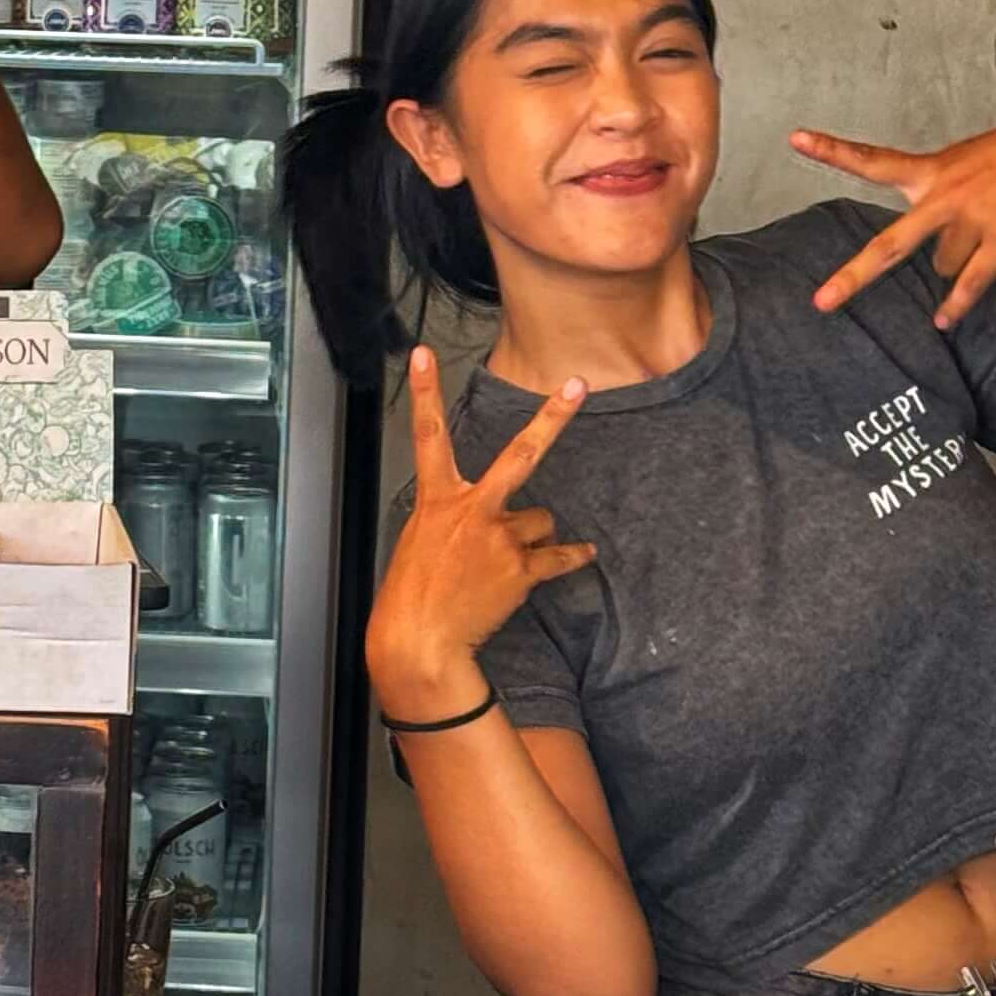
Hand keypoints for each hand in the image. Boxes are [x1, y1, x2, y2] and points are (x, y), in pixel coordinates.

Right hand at [368, 347, 595, 713]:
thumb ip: (453, 519)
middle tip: (577, 385)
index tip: (425, 354)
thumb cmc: (412, 595)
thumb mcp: (419, 542)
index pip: (427, 435)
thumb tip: (489, 518)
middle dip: (552, 417)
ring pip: (539, 519)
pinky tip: (583, 554)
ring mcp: (500, 538)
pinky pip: (558, 556)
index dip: (424, 391)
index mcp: (437, 501)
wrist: (420, 641)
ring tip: (507, 561)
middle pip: (521, 454)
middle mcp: (472, 511)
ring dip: (531, 535)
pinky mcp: (521, 569)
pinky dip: (570, 556)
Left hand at [793, 101, 995, 329]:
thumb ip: (941, 198)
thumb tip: (936, 256)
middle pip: (890, 245)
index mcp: (932, 170)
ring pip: (943, 266)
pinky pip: (971, 283)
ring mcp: (971, 218)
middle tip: (820, 303)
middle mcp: (944, 194)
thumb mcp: (970, 162)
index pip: (872, 160)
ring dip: (957, 262)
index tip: (794, 138)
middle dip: (854, 277)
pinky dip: (958, 305)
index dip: (832, 150)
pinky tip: (944, 320)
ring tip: (988, 230)